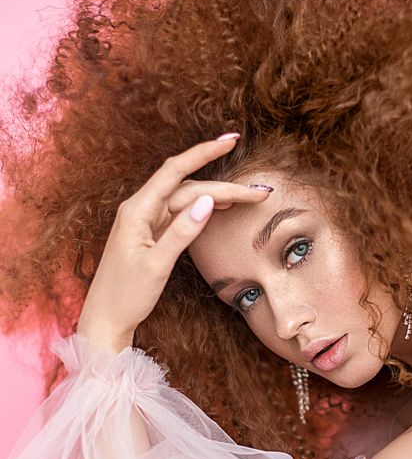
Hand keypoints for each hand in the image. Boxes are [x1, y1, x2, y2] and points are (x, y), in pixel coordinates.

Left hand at [76, 134, 269, 349]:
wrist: (106, 318)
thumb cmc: (126, 295)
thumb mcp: (157, 265)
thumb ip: (182, 232)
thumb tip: (208, 201)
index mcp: (137, 210)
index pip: (176, 170)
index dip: (204, 152)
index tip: (231, 140)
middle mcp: (140, 209)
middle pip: (188, 187)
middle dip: (224, 186)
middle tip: (258, 194)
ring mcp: (146, 221)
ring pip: (187, 200)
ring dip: (217, 196)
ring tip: (248, 198)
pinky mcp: (151, 234)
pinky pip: (181, 213)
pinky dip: (203, 209)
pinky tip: (221, 207)